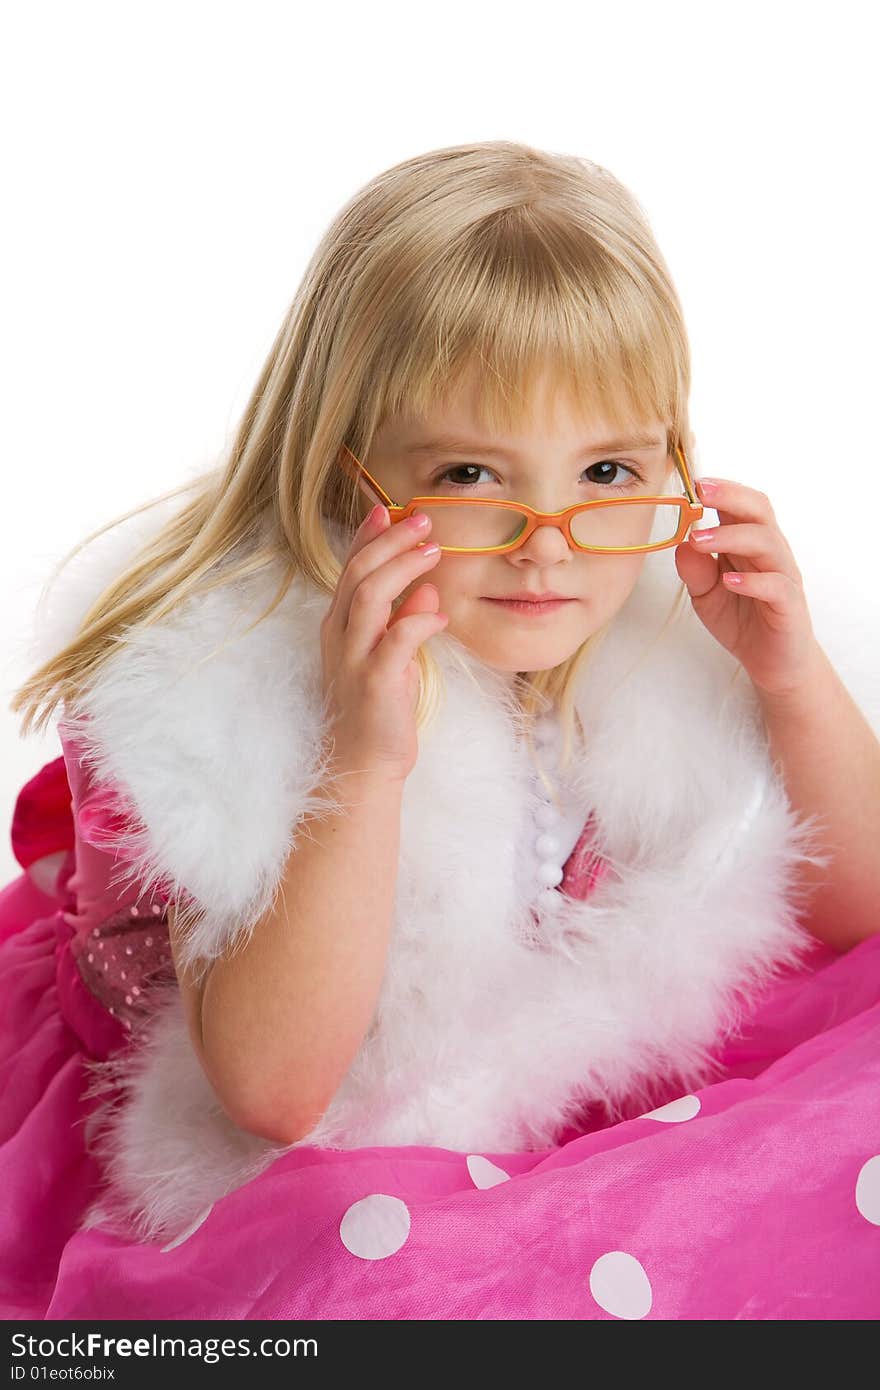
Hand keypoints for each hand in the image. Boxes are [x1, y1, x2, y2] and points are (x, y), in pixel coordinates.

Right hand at [319, 505, 446, 782]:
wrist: (362, 764)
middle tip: (422, 521)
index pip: (350, 570)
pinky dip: (417, 622)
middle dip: (390, 542)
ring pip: (370, 598)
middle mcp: (341, 638)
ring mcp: (354, 659)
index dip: (367, 537)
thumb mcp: (393, 659)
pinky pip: (395, 642)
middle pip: (358, 574)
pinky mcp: (375, 684)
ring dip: (402, 569)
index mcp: (341, 627)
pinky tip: (439, 614)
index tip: (388, 510)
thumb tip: (427, 590)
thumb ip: (404, 622)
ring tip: (432, 551)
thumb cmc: (377, 710)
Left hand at [673, 477, 822, 699]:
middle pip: (759, 512)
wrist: (773, 663)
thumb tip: (681, 542)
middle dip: (730, 496)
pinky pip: (777, 586)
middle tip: (699, 491)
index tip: (691, 481)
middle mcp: (770, 553)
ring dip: (732, 537)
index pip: (740, 505)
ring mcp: (783, 577)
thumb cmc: (742, 619)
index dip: (720, 490)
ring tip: (699, 539)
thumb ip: (694, 569)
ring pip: (767, 543)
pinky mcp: (790, 606)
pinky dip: (753, 581)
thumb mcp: (706, 594)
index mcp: (748, 544)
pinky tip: (729, 581)